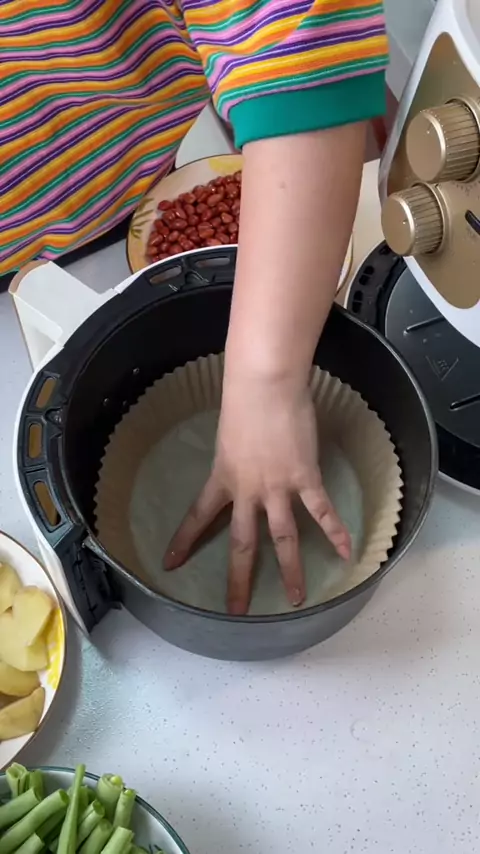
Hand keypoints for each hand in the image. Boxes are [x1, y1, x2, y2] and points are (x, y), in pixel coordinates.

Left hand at [163, 374, 350, 613]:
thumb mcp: (229, 433)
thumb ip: (236, 453)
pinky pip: (322, 511)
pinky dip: (335, 533)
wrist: (265, 386)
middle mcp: (247, 491)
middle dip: (239, 580)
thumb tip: (244, 457)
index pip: (197, 516)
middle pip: (242, 543)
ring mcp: (277, 488)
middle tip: (237, 610)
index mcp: (222, 478)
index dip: (184, 541)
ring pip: (283, 537)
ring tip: (296, 598)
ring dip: (290, 569)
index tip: (170, 564)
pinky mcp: (305, 477)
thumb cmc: (244, 399)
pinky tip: (346, 553)